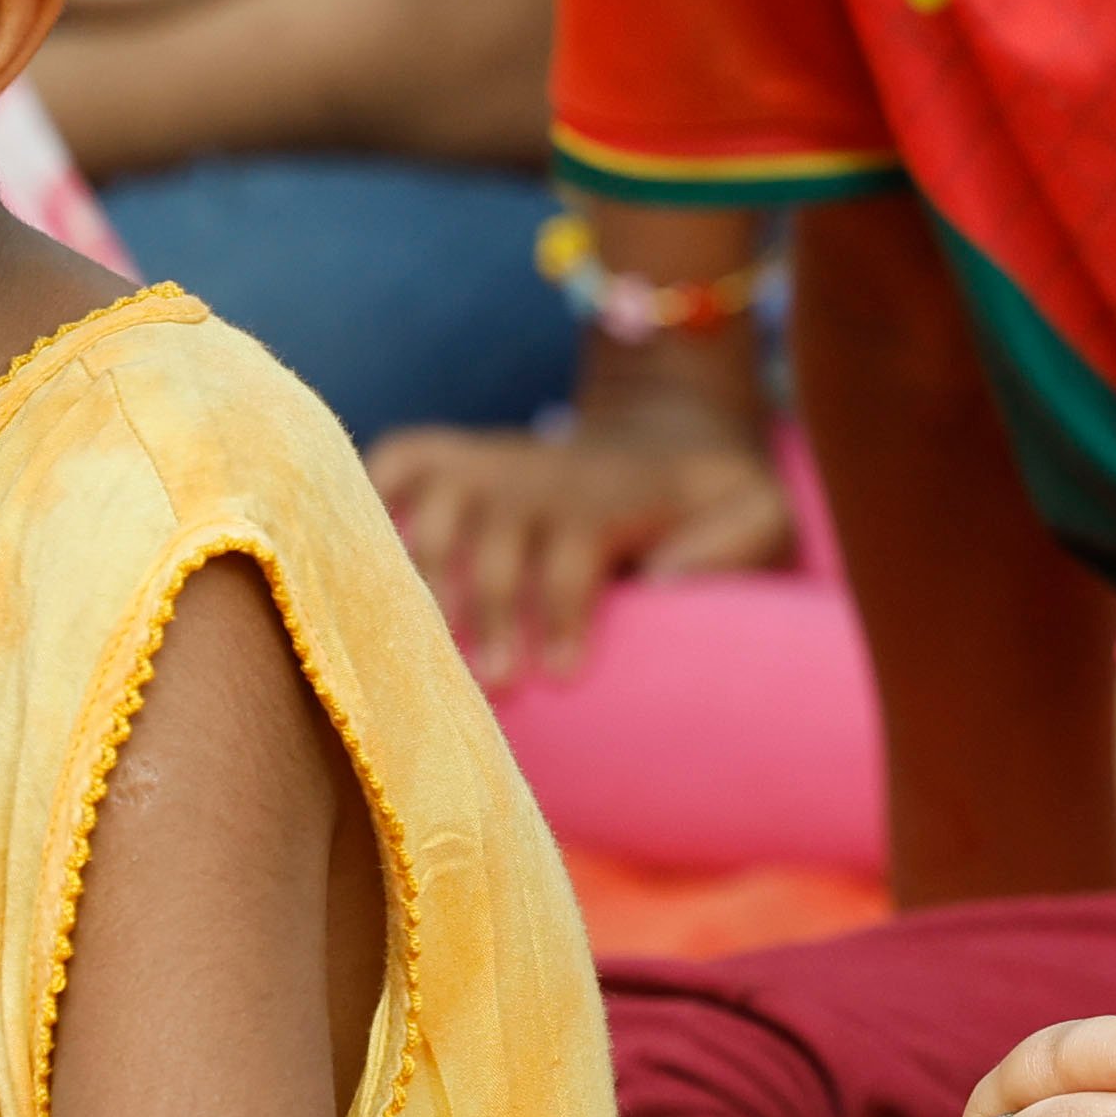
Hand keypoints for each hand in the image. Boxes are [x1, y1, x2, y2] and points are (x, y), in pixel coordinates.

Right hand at [371, 392, 793, 685]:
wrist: (670, 428)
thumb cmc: (713, 500)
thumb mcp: (763, 510)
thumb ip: (740, 540)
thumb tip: (664, 582)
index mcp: (606, 497)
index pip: (573, 552)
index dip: (562, 613)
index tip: (560, 678)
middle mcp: (539, 476)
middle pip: (497, 543)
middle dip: (491, 615)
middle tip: (493, 688)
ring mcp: (492, 463)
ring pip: (438, 510)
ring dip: (424, 575)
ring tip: (414, 645)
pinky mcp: (459, 456)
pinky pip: (399, 459)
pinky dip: (369, 493)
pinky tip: (353, 550)